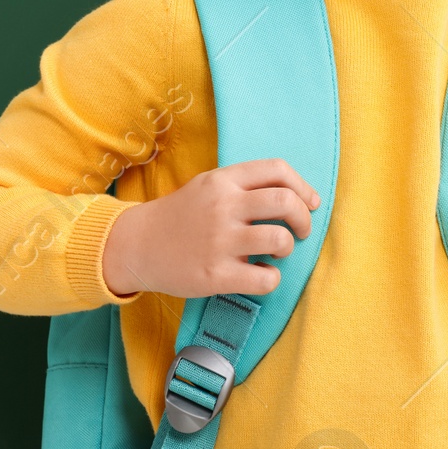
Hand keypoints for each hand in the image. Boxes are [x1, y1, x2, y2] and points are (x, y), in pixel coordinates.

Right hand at [102, 159, 318, 298]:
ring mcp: (219, 241)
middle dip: (303, 218)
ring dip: (287, 247)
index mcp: (224, 180)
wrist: (137, 245)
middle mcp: (224, 206)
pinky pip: (263, 279)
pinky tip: (261, 275)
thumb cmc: (182, 214)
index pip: (277, 170)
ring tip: (277, 252)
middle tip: (301, 231)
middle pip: (285, 202)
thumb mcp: (210, 184)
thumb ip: (245, 184)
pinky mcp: (214, 275)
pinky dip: (271, 278)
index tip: (311, 202)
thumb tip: (294, 194)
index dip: (302, 186)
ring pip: (278, 239)